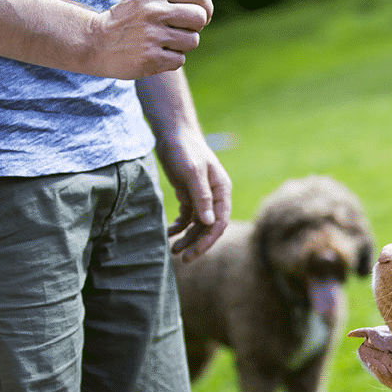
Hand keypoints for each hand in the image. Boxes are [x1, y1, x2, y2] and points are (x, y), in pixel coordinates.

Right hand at [88, 0, 212, 78]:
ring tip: (164, 43)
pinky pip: (180, 60)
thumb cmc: (125, 19)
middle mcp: (154, 11)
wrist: (96, 42)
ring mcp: (152, 36)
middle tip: (183, 31)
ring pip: (192, 41)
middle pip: (199, 18)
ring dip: (183, 45)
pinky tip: (156, 55)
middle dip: (196, 27)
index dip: (206, 8)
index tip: (203, 16)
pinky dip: (171, 60)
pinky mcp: (151, 59)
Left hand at [158, 130, 231, 261]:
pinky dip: (179, 226)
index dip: (208, 239)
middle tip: (183, 258)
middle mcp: (214, 196)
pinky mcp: (189, 195)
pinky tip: (169, 233)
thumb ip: (201, 197)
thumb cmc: (185, 149)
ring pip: (198, 224)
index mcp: (221, 191)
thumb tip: (209, 223)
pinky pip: (187, 217)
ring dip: (187, 237)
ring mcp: (202, 196)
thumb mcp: (192, 172)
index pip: (219, 221)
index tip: (194, 252)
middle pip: (209, 226)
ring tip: (174, 250)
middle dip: (197, 243)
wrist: (173, 133)